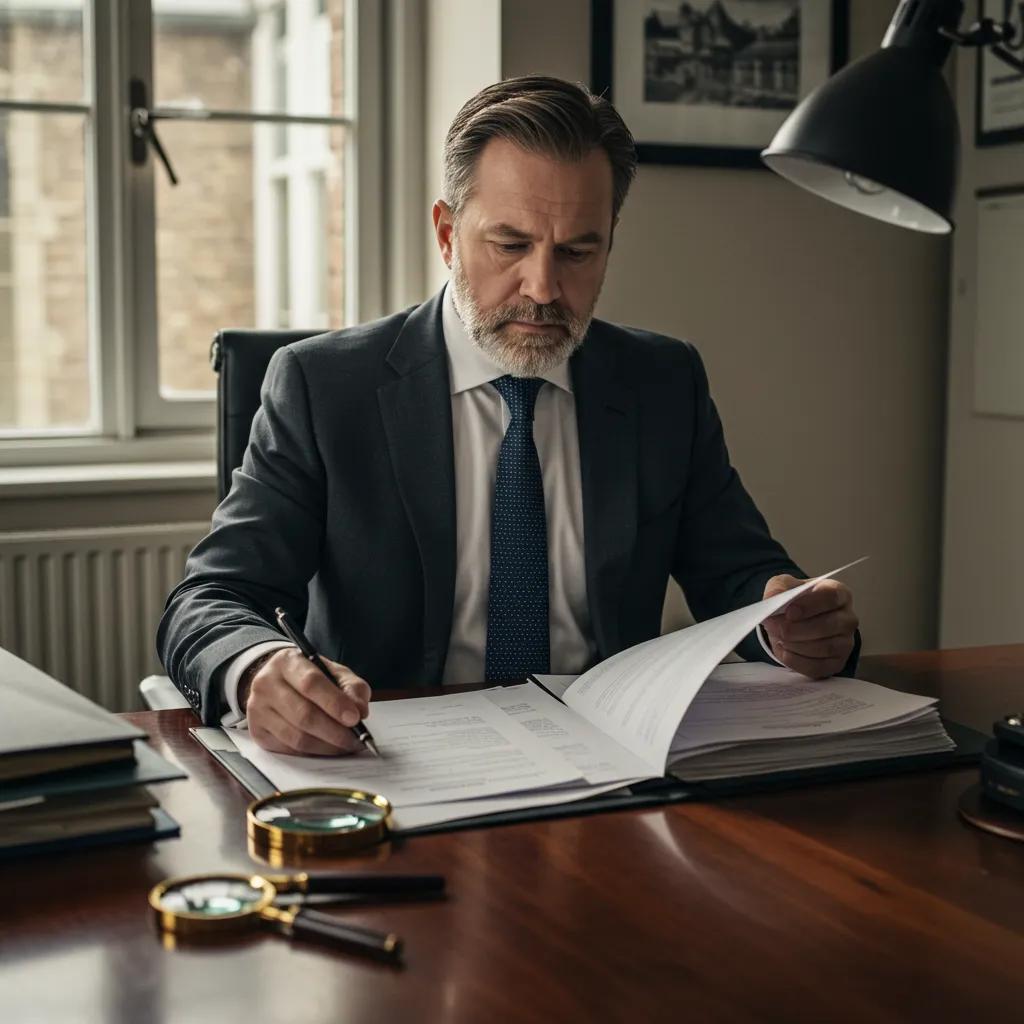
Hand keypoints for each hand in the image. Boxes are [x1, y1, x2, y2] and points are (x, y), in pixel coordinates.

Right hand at [241, 647, 371, 754]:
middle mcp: (267, 684)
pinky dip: (314, 752)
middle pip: (303, 714)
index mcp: (287, 662)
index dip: (335, 703)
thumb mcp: (333, 672)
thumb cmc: (308, 676)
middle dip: (334, 731)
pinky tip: (328, 748)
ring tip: (346, 745)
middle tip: (355, 739)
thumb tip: (360, 710)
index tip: (355, 718)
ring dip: (327, 745)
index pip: (311, 683)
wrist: (275, 682)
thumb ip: (352, 687)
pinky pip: (289, 749)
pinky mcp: (257, 731)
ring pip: (296, 737)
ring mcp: (258, 709)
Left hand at [761, 576, 857, 679]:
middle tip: (773, 626)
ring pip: (824, 647)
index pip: (832, 597)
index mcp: (839, 593)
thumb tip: (773, 598)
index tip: (789, 612)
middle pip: (829, 625)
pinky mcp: (837, 662)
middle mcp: (848, 618)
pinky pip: (818, 666)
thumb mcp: (783, 587)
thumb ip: (778, 588)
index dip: (810, 606)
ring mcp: (845, 642)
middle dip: (796, 628)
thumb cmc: (794, 601)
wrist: (794, 622)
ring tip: (778, 638)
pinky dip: (796, 661)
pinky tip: (784, 651)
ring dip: (795, 644)